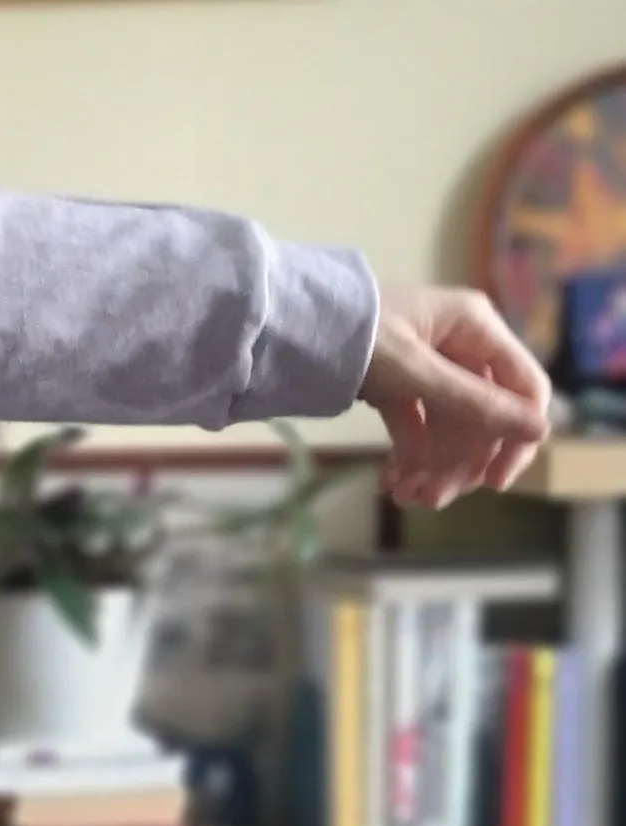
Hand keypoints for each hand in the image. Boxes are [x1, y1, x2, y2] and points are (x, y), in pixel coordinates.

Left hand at [360, 284, 551, 508]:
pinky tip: (391, 484)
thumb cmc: (355, 335)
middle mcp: (461, 343)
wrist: (283, 326)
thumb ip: (477, 404)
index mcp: (478, 328)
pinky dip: (408, 457)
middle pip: (485, 417)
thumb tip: (542, 431)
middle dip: (460, 462)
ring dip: (434, 467)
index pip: (525, 389)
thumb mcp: (417, 373)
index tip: (494, 482)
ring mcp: (429, 365)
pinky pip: (417, 426)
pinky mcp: (397, 383)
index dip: (517, 438)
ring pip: (449, 428)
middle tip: (434, 499)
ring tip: (406, 497)